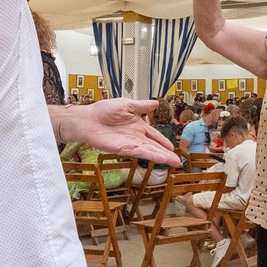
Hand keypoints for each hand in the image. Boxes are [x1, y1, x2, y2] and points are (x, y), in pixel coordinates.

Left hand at [49, 100, 181, 165]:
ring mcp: (131, 144)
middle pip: (155, 146)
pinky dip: (152, 156)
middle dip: (167, 153)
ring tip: (175, 163)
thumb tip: (156, 103)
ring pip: (151, 152)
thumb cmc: (103, 110)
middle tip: (178, 161)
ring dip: (163, 157)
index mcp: (138, 126)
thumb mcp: (127, 104)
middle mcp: (136, 137)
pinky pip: (141, 153)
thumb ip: (142, 106)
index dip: (164, 141)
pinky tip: (162, 159)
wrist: (88, 119)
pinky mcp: (124, 149)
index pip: (154, 135)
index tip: (173, 147)